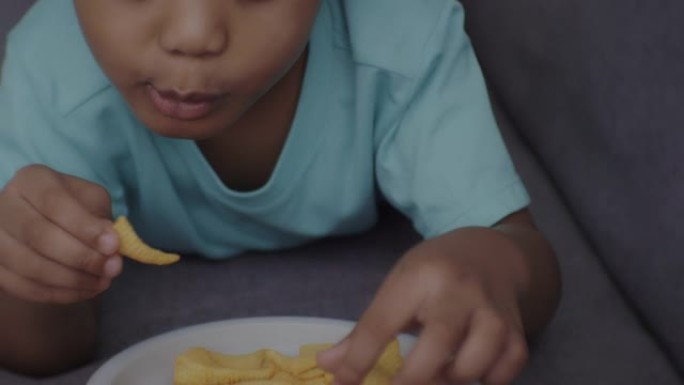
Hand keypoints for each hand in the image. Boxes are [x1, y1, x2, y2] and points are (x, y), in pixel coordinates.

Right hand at [0, 165, 121, 303]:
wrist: (46, 224)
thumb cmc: (75, 208)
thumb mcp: (92, 201)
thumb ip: (100, 218)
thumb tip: (109, 244)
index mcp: (32, 181)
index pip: (55, 203)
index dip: (85, 227)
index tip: (113, 245)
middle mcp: (5, 205)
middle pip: (39, 236)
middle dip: (82, 257)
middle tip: (113, 269)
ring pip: (29, 266)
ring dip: (73, 279)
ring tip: (103, 282)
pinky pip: (24, 287)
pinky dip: (59, 293)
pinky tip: (85, 290)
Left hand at [318, 227, 529, 384]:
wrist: (491, 252)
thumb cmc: (435, 272)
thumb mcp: (398, 286)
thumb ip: (365, 329)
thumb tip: (329, 366)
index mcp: (419, 276)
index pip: (382, 323)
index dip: (358, 360)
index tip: (344, 382)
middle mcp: (458, 291)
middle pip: (436, 346)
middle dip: (412, 379)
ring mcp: (492, 310)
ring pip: (474, 365)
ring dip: (450, 380)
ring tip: (436, 372)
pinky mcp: (516, 329)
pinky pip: (505, 370)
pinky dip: (486, 379)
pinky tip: (468, 369)